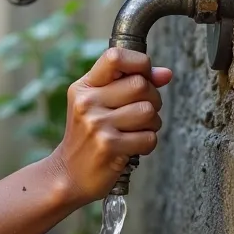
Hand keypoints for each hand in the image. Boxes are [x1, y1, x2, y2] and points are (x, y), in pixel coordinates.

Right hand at [52, 48, 171, 203]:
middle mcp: (87, 103)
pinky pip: (149, 138)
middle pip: (141, 85)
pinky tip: (132, 148)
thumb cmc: (87, 138)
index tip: (144, 76)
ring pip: (148, 112)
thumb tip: (166, 74)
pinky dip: (147, 144)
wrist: (68, 175)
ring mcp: (97, 124)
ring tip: (136, 132)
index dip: (140, 63)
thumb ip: (129, 85)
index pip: (115, 57)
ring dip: (152, 124)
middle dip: (152, 100)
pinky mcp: (109, 146)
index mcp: (84, 88)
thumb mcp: (98, 105)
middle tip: (142, 114)